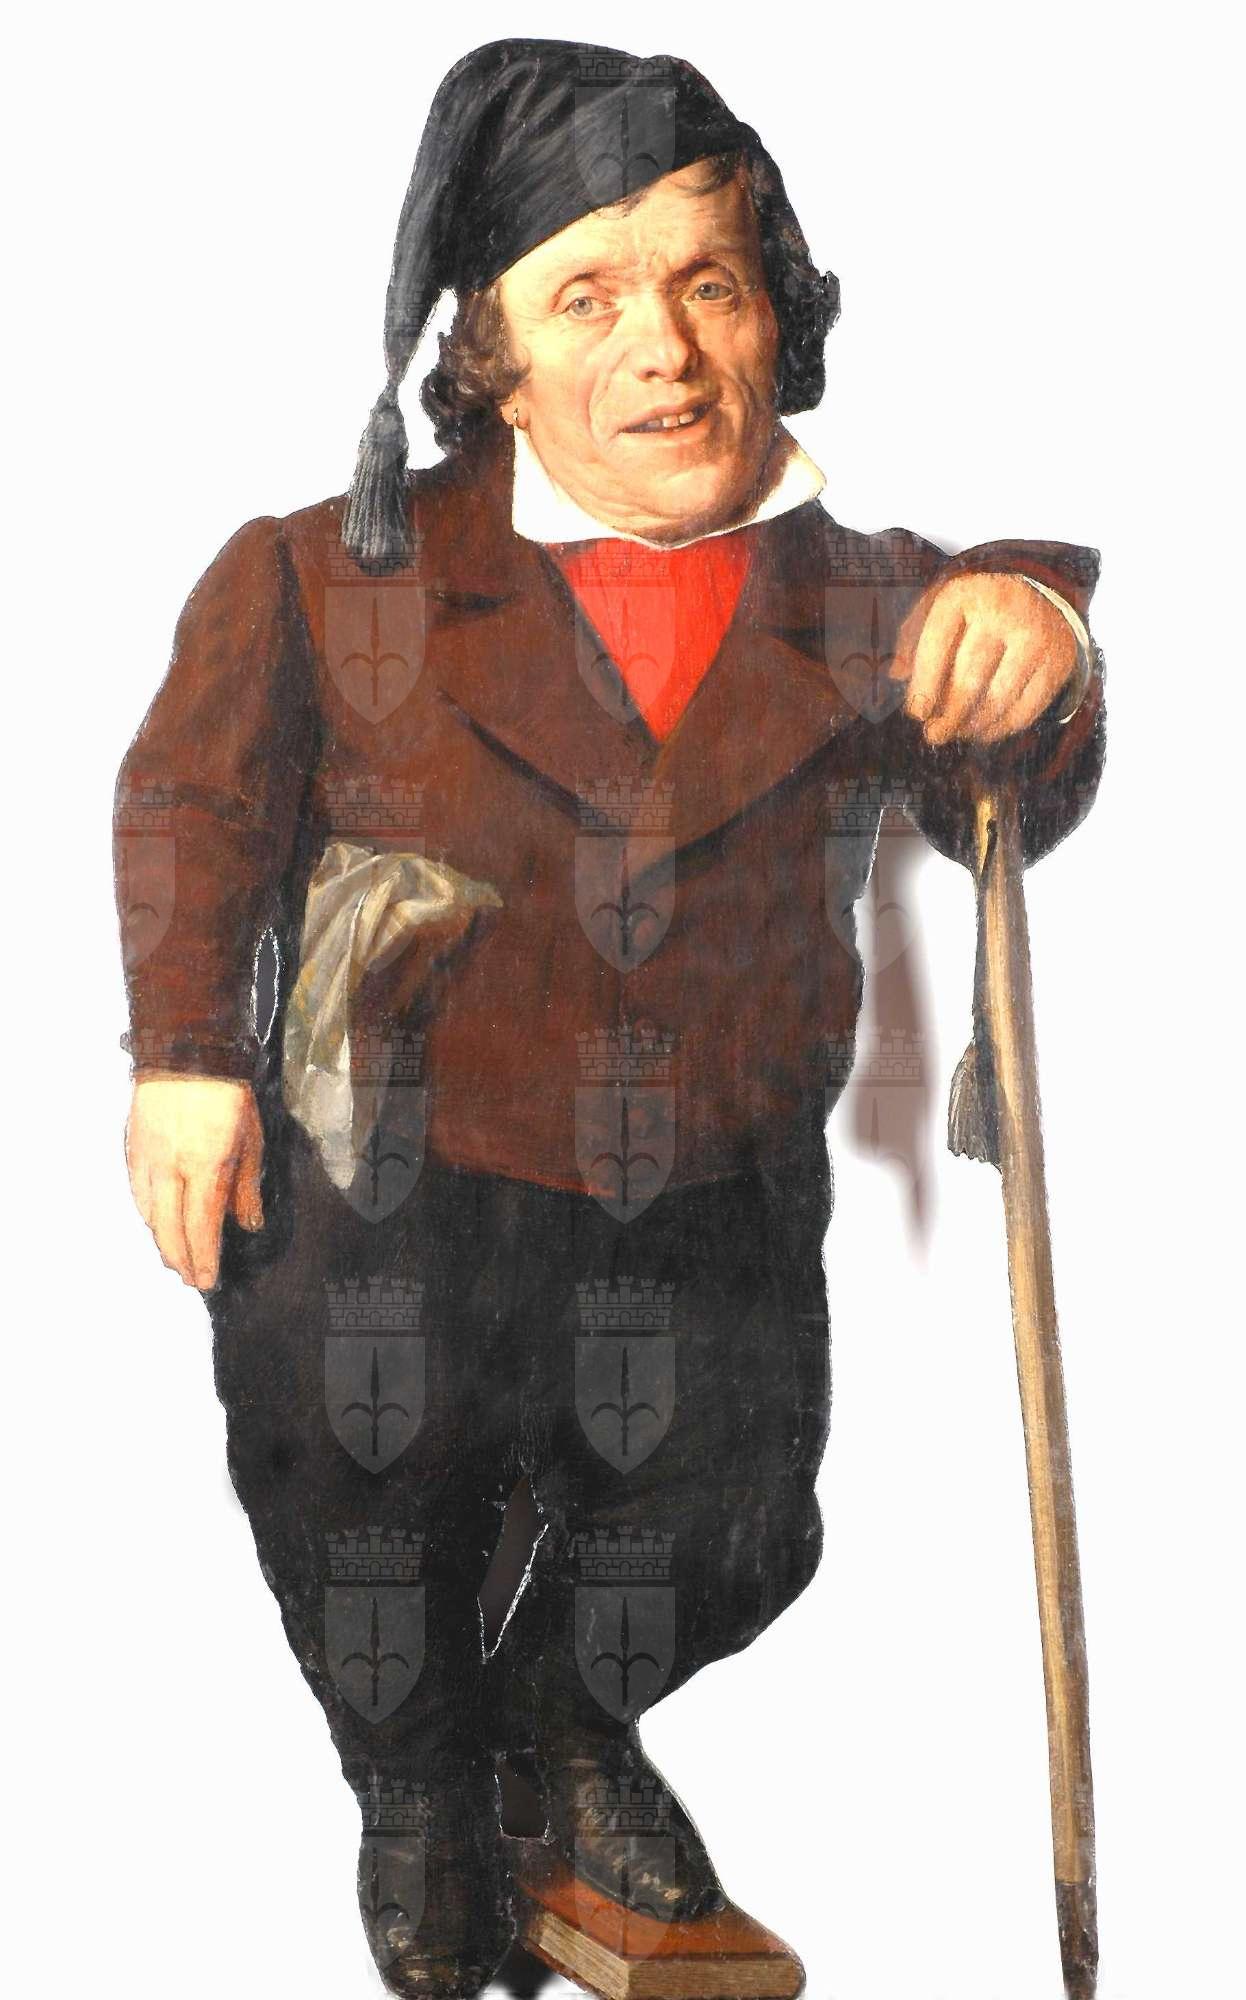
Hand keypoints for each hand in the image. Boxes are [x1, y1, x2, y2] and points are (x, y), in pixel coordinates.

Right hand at [125, 1076, 264, 1290]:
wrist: (186, 1053)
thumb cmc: (227, 1094)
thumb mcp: (251, 1139)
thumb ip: (246, 1187)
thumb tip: (248, 1224)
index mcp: (206, 1168)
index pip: (201, 1229)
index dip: (203, 1260)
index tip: (207, 1281)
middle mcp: (171, 1170)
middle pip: (169, 1231)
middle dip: (180, 1260)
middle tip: (191, 1279)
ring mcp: (147, 1160)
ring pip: (149, 1216)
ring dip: (162, 1242)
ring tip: (176, 1258)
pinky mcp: (133, 1149)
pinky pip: (137, 1194)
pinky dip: (148, 1215)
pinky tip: (157, 1223)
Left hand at [891, 572, 1077, 746]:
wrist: (1039, 592)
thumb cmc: (974, 609)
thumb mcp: (938, 608)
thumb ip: (912, 638)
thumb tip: (895, 676)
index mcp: (964, 595)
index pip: (937, 647)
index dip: (924, 686)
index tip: (917, 714)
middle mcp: (1003, 611)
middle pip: (969, 679)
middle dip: (948, 715)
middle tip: (934, 735)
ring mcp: (1035, 635)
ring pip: (999, 699)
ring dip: (973, 726)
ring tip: (958, 733)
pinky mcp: (1058, 660)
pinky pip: (1026, 708)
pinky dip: (1002, 728)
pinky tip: (984, 731)